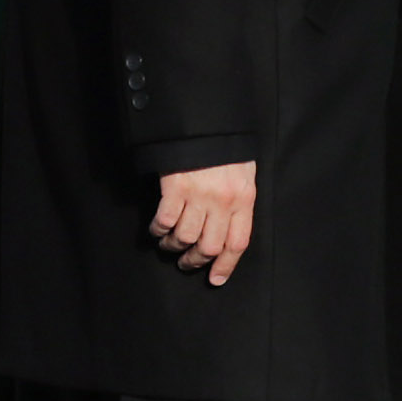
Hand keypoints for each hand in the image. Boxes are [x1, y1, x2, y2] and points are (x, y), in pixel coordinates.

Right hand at [150, 160, 257, 284]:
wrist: (206, 122)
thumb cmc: (226, 150)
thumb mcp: (244, 174)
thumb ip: (239, 203)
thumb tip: (228, 234)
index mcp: (244, 198)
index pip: (237, 243)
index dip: (226, 265)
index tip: (216, 279)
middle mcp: (222, 200)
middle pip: (209, 247)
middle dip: (195, 261)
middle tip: (187, 263)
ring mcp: (198, 194)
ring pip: (184, 238)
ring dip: (173, 247)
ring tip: (169, 245)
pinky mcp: (175, 186)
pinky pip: (164, 220)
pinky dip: (158, 230)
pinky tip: (157, 229)